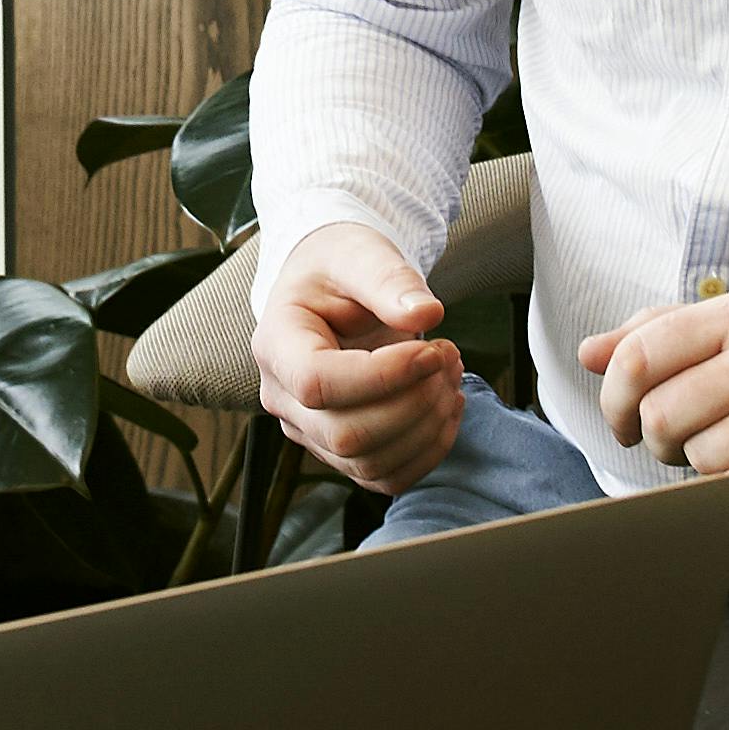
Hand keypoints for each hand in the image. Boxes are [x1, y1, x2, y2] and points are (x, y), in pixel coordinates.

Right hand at [258, 223, 464, 497]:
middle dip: (414, 403)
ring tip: (452, 375)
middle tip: (449, 356)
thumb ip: (390, 279)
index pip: (318, 383)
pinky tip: (448, 407)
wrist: (333, 286)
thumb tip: (426, 314)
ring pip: (370, 463)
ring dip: (428, 427)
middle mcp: (282, 396)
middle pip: (346, 434)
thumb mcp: (361, 254)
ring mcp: (308, 430)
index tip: (431, 349)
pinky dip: (428, 451)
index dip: (383, 376)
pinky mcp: (340, 450)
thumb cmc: (340, 266)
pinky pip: (386, 476)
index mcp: (276, 344)